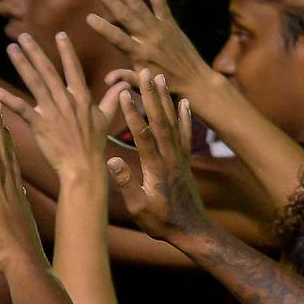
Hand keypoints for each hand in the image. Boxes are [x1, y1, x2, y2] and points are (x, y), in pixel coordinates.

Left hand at [0, 31, 124, 198]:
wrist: (83, 166)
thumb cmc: (94, 145)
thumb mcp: (107, 118)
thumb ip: (113, 98)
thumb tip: (125, 84)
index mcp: (81, 97)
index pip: (73, 69)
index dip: (66, 51)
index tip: (60, 35)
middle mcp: (66, 100)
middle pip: (48, 70)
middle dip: (35, 51)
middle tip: (23, 36)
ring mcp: (52, 111)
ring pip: (34, 82)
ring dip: (22, 64)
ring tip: (11, 49)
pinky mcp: (39, 124)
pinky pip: (20, 107)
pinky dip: (6, 98)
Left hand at [0, 102, 47, 276]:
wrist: (28, 265)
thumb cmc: (27, 250)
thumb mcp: (25, 222)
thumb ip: (21, 205)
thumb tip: (22, 195)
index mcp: (17, 194)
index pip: (11, 160)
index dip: (6, 140)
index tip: (3, 122)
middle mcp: (9, 190)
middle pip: (2, 153)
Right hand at [87, 0, 215, 97]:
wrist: (196, 81)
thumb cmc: (166, 87)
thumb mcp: (144, 86)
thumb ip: (126, 79)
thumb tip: (107, 79)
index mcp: (140, 54)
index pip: (118, 38)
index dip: (103, 28)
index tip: (89, 17)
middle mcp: (150, 38)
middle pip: (127, 16)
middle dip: (111, 1)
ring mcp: (161, 28)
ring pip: (140, 6)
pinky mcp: (171, 23)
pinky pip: (160, 2)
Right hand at [109, 70, 209, 244]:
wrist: (191, 230)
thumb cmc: (161, 222)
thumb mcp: (138, 208)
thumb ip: (126, 184)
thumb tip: (111, 161)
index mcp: (156, 167)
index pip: (143, 135)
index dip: (134, 113)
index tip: (126, 93)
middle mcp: (170, 157)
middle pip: (160, 121)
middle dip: (152, 96)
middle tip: (146, 73)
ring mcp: (180, 157)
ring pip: (173, 122)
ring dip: (166, 99)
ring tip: (160, 78)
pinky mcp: (186, 160)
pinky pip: (186, 133)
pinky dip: (185, 116)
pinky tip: (184, 102)